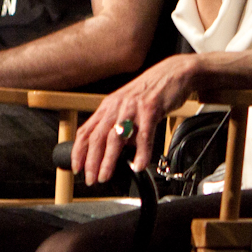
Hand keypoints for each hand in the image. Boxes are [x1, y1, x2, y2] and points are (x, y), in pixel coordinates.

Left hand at [72, 52, 206, 185]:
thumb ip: (120, 126)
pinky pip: (144, 134)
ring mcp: (133, 108)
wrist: (174, 73)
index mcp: (108, 106)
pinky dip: (141, 152)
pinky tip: (139, 165)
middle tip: (91, 178)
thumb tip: (117, 150)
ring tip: (105, 175)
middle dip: (91, 161)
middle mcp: (117, 106)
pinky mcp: (151, 109)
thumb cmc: (152, 90)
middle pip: (97, 137)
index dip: (79, 151)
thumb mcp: (128, 106)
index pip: (86, 131)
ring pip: (116, 137)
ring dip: (108, 160)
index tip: (77, 167)